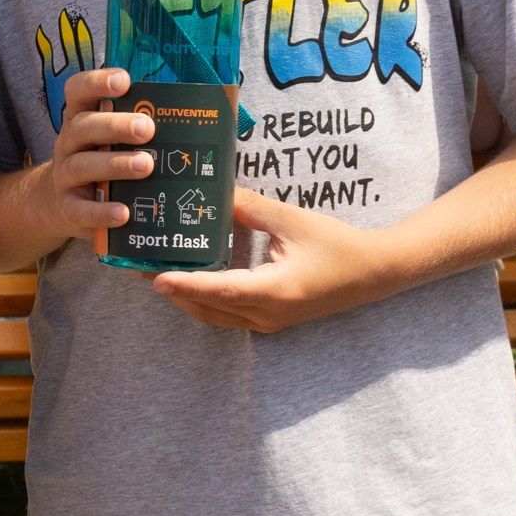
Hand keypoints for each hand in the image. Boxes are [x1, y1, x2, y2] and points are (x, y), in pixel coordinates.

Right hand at [48, 67, 155, 244]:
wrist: (62, 203)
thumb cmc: (100, 163)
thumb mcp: (109, 140)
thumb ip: (137, 127)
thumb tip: (194, 118)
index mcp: (80, 118)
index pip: (78, 91)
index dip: (96, 83)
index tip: (124, 81)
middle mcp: (69, 144)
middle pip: (82, 126)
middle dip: (114, 125)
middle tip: (147, 128)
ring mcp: (65, 176)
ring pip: (82, 165)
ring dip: (115, 164)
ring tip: (146, 165)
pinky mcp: (68, 208)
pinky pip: (81, 209)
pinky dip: (102, 211)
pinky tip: (124, 212)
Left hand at [151, 187, 403, 333]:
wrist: (373, 273)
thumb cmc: (337, 245)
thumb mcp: (293, 220)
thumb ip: (251, 208)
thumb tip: (216, 192)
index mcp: (275, 291)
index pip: (220, 290)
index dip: (185, 285)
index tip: (155, 278)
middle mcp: (268, 314)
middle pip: (208, 308)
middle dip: (174, 290)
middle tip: (141, 266)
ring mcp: (270, 322)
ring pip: (215, 316)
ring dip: (187, 297)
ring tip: (159, 270)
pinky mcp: (271, 320)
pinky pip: (228, 316)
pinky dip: (206, 300)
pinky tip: (193, 277)